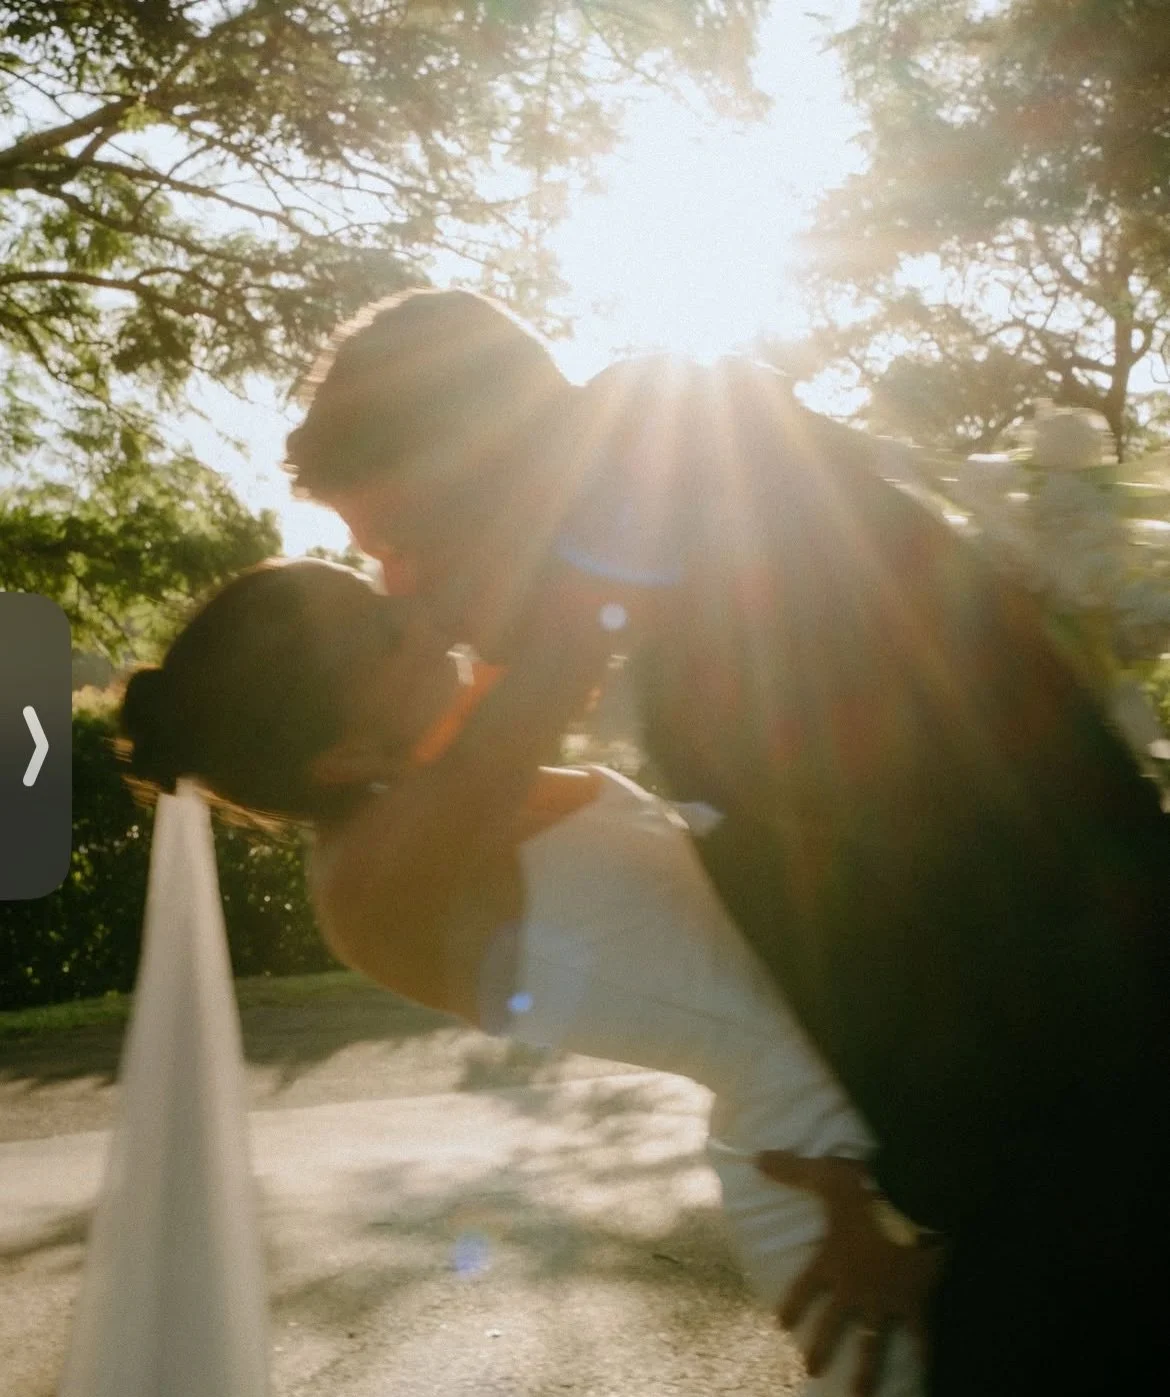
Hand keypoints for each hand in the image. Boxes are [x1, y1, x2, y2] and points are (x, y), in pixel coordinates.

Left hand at [755, 1150, 944, 1396]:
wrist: (917, 1198)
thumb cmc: (869, 1187)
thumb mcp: (826, 1175)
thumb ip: (792, 1171)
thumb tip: (757, 1159)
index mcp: (830, 1261)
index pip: (803, 1290)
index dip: (792, 1308)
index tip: (784, 1326)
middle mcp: (853, 1288)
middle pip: (833, 1327)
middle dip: (821, 1350)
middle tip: (812, 1371)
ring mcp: (884, 1300)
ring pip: (872, 1345)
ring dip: (865, 1372)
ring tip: (858, 1396)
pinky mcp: (914, 1302)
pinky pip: (919, 1336)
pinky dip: (921, 1356)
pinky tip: (921, 1376)